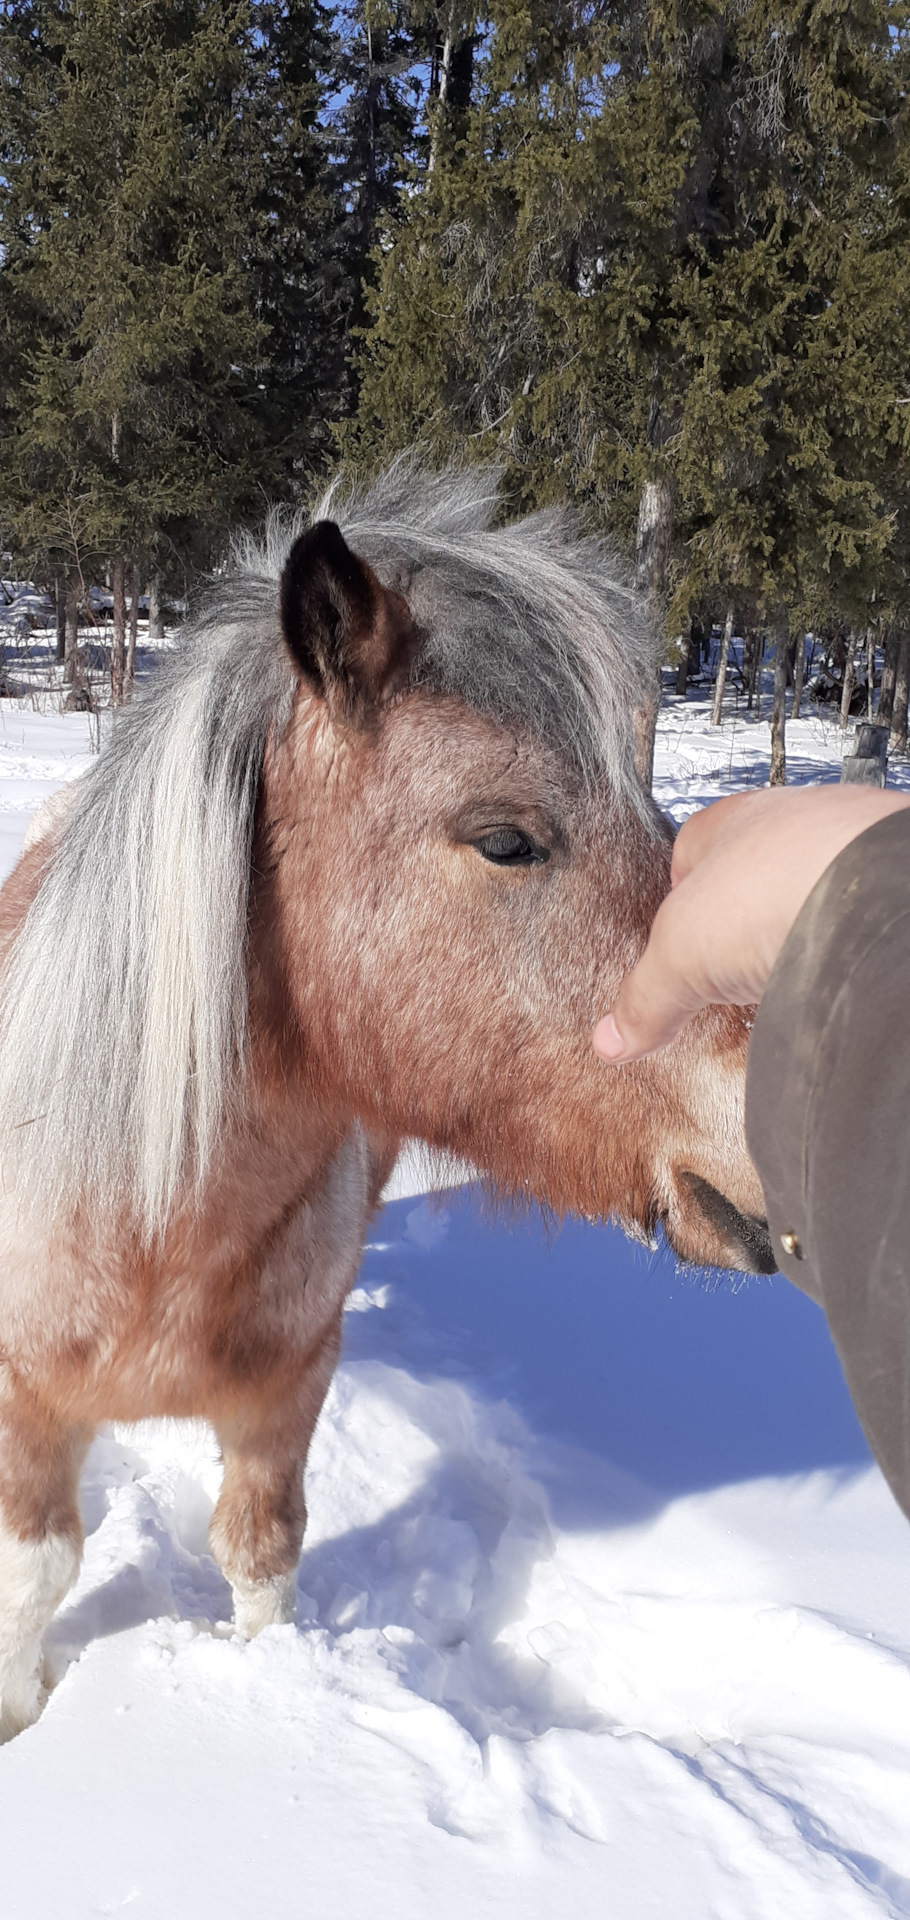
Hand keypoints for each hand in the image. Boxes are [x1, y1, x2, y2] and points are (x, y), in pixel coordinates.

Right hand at [593, 786, 909, 1062]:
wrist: (877, 897)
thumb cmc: (778, 889)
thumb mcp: (680, 957)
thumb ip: (645, 998)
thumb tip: (612, 1038)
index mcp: (735, 820)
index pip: (691, 851)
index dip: (680, 900)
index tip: (677, 940)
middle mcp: (801, 825)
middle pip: (759, 875)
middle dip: (746, 924)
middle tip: (732, 972)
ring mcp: (855, 854)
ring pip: (818, 894)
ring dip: (803, 937)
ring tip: (789, 984)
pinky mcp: (893, 892)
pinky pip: (861, 925)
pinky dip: (845, 956)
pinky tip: (834, 985)